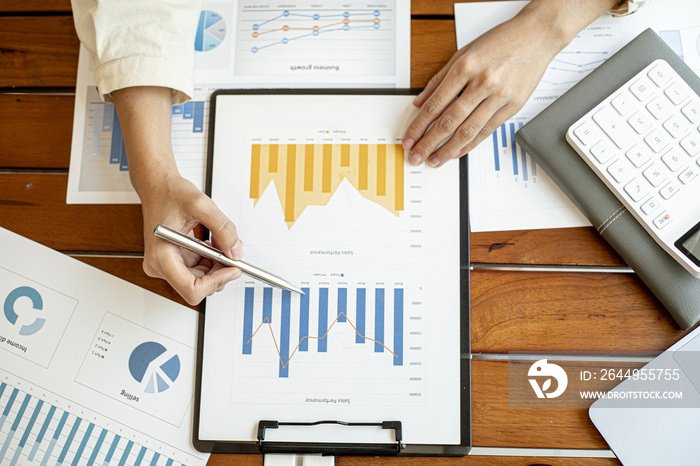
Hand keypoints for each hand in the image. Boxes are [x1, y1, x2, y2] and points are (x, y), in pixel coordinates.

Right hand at [139, 170, 242, 304]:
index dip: (216, 282)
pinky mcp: (174, 261)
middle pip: (198, 286)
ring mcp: (166, 265)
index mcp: (161, 257)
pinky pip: (199, 270)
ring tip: (220, 242)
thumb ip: (223, 229)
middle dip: (219, 272)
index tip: (233, 268)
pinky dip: (211, 260)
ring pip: (201, 279)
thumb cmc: (171, 193)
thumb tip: (236, 252)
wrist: (158, 186)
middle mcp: (160, 266)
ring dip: (217, 265)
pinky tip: (212, 244)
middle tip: (231, 252)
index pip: (192, 289)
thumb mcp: (202, 206)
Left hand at [402, 0, 603, 166]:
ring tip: (435, 160)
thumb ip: (439, 80)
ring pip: (468, 130)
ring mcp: (499, 96)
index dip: (419, 126)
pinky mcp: (513, 106)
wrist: (536, 36)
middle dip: (429, 143)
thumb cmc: (500, 41)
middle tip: (417, 156)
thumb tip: (419, 103)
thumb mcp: (463, 53)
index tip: (409, 139)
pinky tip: (458, 151)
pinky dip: (471, 143)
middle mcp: (481, 83)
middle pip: (448, 121)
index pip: (435, 105)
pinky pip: (487, 130)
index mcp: (465, 67)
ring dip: (448, 149)